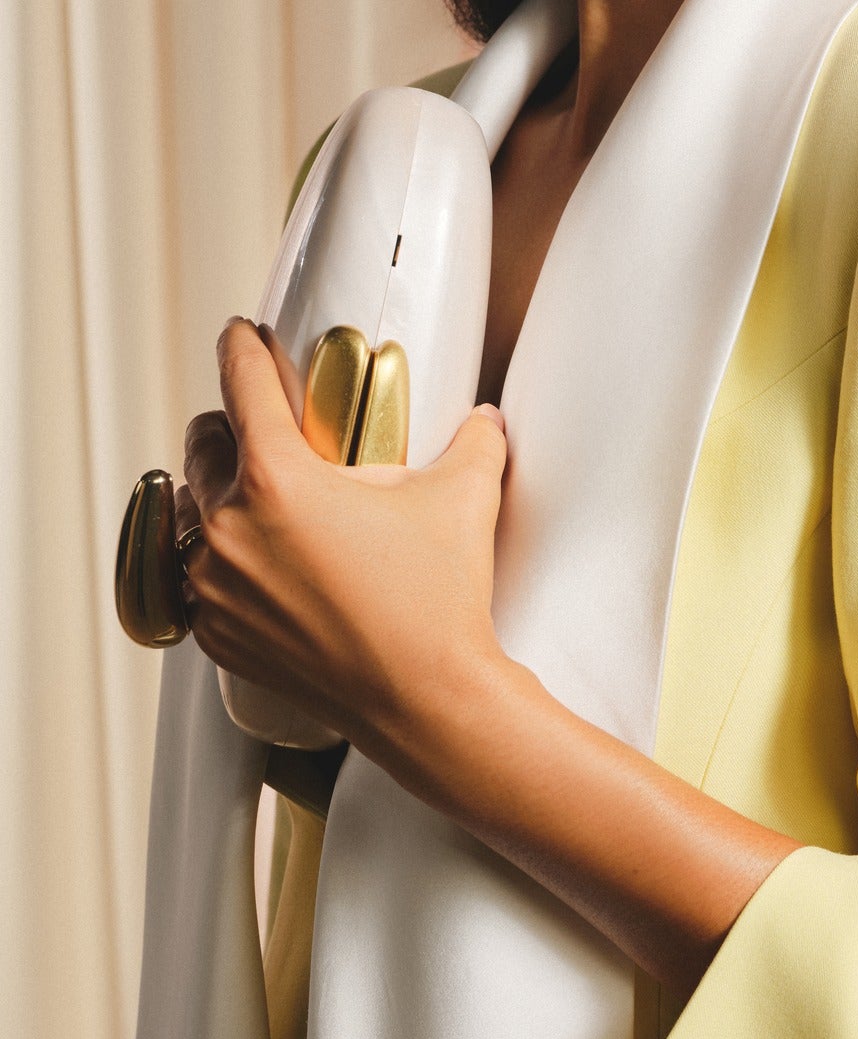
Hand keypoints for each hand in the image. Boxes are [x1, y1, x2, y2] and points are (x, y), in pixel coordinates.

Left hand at [177, 319, 513, 758]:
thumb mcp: (462, 499)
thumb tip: (486, 419)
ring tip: (266, 509)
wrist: (428, 702)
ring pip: (189, 515)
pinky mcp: (216, 633)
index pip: (241, 384)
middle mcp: (229, 528)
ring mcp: (214, 586)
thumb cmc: (438, 603)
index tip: (241, 336)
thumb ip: (473, 441)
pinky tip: (262, 567)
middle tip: (272, 436)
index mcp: (277, 479)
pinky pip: (195, 579)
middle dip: (233, 433)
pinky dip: (219, 565)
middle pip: (202, 446)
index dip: (242, 348)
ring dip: (219, 501)